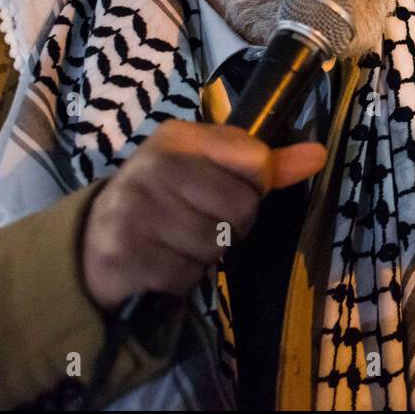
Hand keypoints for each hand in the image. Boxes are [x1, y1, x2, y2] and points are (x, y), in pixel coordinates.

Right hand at [81, 120, 325, 311]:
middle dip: (231, 226)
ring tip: (178, 239)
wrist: (95, 238)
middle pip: (242, 208)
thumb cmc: (167, 198)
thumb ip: (266, 165)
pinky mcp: (125, 252)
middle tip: (201, 220)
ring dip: (206, 253)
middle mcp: (155, 165)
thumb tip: (318, 155)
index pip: (256, 161)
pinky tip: (162, 260)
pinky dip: (182, 276)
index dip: (254, 186)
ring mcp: (136, 208)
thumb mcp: (211, 169)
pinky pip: (186, 274)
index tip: (228, 188)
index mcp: (181, 136)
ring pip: (216, 244)